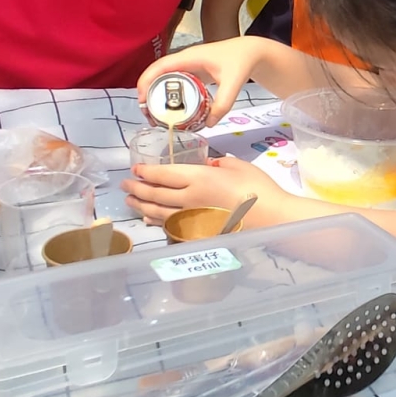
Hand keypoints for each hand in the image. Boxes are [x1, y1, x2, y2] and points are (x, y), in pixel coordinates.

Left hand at [122, 158, 284, 225]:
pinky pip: (170, 226)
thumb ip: (217, 163)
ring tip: (130, 201)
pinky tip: (150, 219)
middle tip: (124, 185)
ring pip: (158, 212)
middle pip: (155, 194)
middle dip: (137, 188)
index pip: (163, 174)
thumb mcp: (238, 166)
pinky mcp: (198, 232)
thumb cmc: (258, 188)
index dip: (146, 171)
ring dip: (142, 205)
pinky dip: (156, 221)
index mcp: (198, 178)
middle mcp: (189, 199)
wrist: (271, 219)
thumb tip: (205, 165)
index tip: (135, 169)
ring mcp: (192, 219)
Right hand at [136, 37, 266, 125]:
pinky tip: (174, 110)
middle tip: (150, 116)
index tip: (141, 101)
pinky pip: (176, 83)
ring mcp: (188, 66)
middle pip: (158, 75)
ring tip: (157, 116)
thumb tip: (208, 124)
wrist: (251, 52)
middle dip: (149, 93)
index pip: (160, 67)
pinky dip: (171, 95)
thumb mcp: (233, 83)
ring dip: (159, 95)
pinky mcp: (194, 73)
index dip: (147, 81)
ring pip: (166, 80)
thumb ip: (223, 103)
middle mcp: (185, 60)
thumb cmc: (240, 61)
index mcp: (189, 57)